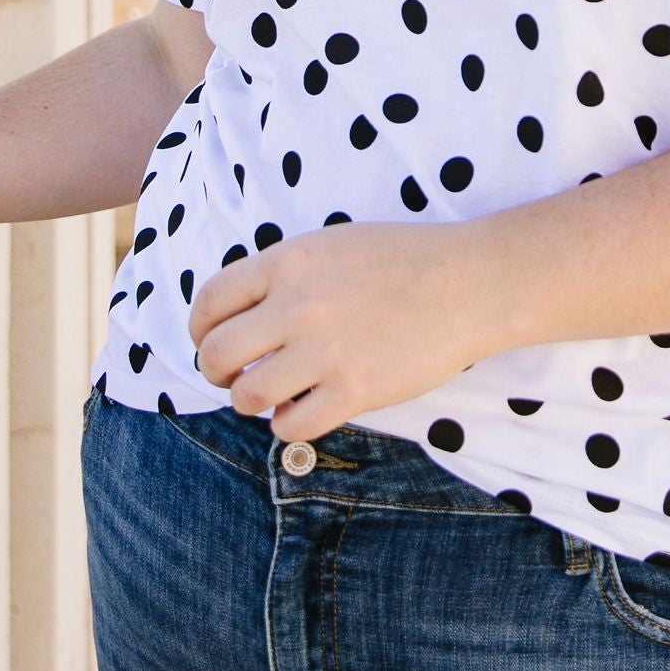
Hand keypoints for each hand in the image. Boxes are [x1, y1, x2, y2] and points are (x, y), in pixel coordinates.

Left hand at [188, 221, 500, 441]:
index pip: (210, 301)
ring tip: (267, 396)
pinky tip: (300, 411)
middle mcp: (298, 306)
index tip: (209, 339)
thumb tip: (241, 315)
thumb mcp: (332, 244)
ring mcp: (325, 351)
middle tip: (231, 375)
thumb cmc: (404, 260)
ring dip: (248, 400)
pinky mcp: (354, 391)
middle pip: (217, 354)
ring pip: (247, 395)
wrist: (469, 283)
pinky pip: (291, 426)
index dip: (200, 328)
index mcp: (288, 262)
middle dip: (215, 371)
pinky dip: (286, 424)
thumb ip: (284, 274)